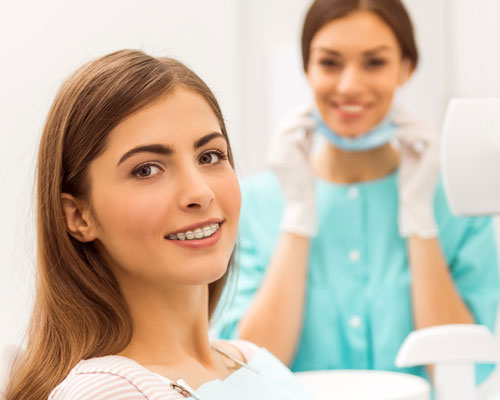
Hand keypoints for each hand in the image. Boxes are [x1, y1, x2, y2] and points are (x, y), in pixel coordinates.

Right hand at [267, 104, 316, 237]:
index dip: (295, 121)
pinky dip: (301, 127)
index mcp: (276, 156)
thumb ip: (305, 143)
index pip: (283, 133)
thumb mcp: (305, 160)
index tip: (307, 113)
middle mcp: (273, 155)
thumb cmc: (304, 186)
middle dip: (296, 115)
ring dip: (299, 120)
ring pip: (283, 129)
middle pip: (281, 128)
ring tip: (313, 120)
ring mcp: (274, 156)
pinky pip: (289, 135)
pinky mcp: (280, 157)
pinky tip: (313, 127)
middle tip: (310, 108)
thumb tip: (311, 125)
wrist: (300, 203)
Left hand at [393, 109, 439, 237]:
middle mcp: (437, 149)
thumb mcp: (406, 159)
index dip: (410, 117)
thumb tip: (398, 128)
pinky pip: (431, 139)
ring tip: (396, 130)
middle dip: (410, 118)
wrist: (412, 203)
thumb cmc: (409, 184)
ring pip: (430, 128)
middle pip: (428, 124)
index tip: (394, 114)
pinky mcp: (435, 160)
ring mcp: (438, 154)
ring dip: (411, 125)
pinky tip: (403, 138)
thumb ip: (405, 144)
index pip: (424, 126)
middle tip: (393, 117)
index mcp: (431, 148)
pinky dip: (416, 134)